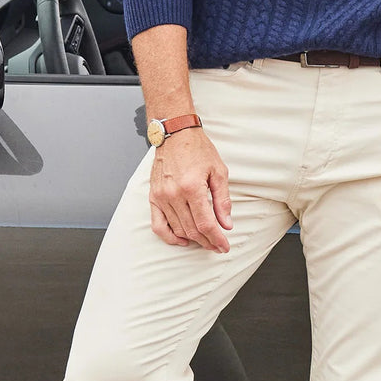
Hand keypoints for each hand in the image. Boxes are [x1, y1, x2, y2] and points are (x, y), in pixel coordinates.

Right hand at [149, 128, 233, 252]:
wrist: (176, 135)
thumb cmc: (198, 150)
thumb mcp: (218, 172)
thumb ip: (222, 200)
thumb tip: (226, 224)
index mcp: (192, 187)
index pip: (206, 223)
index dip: (217, 238)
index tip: (224, 246)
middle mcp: (174, 194)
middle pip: (192, 229)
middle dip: (207, 241)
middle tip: (218, 246)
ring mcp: (161, 197)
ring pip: (177, 229)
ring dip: (193, 240)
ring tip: (205, 242)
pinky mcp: (153, 197)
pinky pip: (158, 225)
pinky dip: (170, 236)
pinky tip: (182, 240)